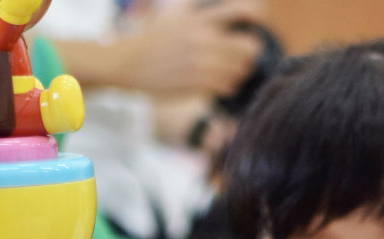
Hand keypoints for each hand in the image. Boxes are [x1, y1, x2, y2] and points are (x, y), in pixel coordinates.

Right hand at [106, 0, 264, 95]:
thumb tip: (224, 7)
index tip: (257, 26)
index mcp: (198, 20)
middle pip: (248, 47)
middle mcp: (202, 39)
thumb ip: (197, 8)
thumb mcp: (173, 15)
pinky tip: (222, 83)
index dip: (256, 19)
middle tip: (245, 56)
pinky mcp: (195, 84)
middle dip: (250, 53)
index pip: (241, 13)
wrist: (126, 63)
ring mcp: (200, 63)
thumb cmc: (151, 39)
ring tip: (233, 71)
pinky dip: (229, 85)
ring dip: (241, 71)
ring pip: (240, 69)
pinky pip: (227, 85)